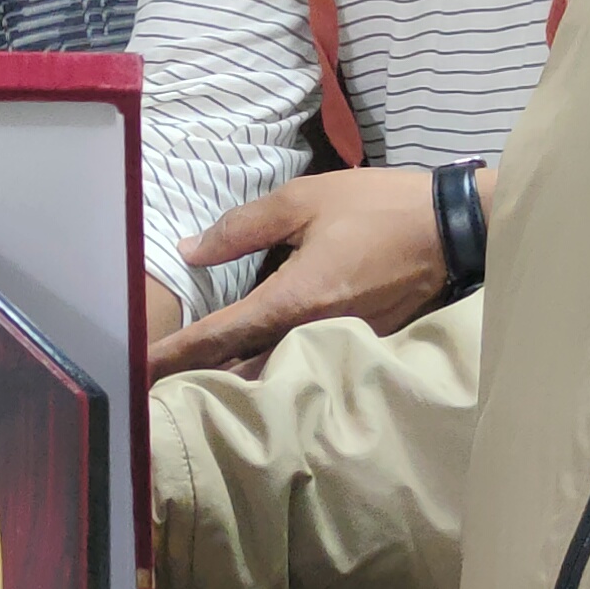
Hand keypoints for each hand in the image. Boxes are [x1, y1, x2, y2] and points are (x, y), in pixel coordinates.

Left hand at [150, 167, 454, 375]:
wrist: (452, 230)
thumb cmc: (377, 209)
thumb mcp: (304, 200)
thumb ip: (241, 227)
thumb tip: (190, 250)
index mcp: (293, 300)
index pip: (220, 337)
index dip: (175, 355)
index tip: (137, 372)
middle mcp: (311, 334)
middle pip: (240, 370)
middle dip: (195, 380)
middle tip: (151, 388)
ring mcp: (337, 346)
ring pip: (271, 375)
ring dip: (229, 381)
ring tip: (187, 384)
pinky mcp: (357, 346)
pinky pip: (301, 367)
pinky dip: (267, 371)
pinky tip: (246, 367)